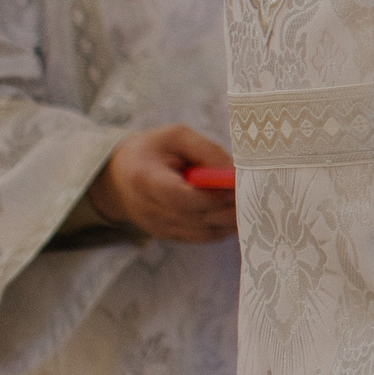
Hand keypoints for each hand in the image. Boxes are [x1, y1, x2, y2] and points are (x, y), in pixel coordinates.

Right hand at [87, 125, 235, 244]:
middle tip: (254, 193)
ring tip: (249, 201)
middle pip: (196, 218)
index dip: (211, 196)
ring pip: (203, 232)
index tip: (236, 183)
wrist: (118, 176)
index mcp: (145, 179)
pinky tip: (236, 212)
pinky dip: (223, 228)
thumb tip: (235, 172)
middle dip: (228, 207)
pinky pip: (201, 237)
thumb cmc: (153, 150)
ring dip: (230, 220)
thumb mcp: (177, 136)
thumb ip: (207, 151)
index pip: (179, 197)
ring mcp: (158, 226)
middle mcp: (148, 209)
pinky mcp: (169, 235)